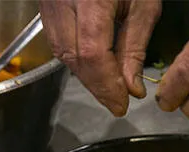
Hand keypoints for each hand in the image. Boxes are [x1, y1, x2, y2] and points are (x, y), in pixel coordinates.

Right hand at [39, 0, 160, 116]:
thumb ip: (134, 48)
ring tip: (108, 87)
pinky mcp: (45, 5)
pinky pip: (57, 40)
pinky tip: (93, 66)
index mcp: (91, 0)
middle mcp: (62, 1)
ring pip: (61, 52)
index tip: (122, 104)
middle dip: (96, 85)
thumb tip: (131, 87)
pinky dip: (75, 59)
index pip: (92, 55)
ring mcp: (49, 3)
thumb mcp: (142, 5)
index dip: (106, 86)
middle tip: (117, 100)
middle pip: (73, 58)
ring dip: (85, 75)